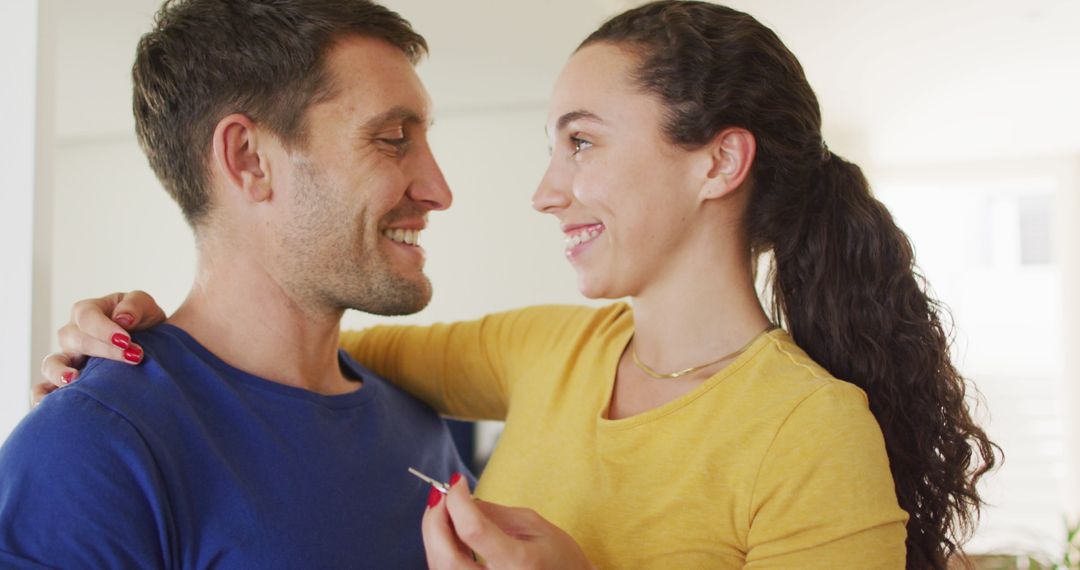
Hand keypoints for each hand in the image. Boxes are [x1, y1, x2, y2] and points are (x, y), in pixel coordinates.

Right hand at [36, 291, 165, 402]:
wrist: (150, 343)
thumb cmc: (142, 320)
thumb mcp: (143, 304)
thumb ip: (135, 305)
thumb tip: (123, 319)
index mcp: (88, 311)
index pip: (87, 316)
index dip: (104, 329)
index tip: (126, 341)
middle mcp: (72, 334)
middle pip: (76, 340)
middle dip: (104, 350)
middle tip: (133, 357)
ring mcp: (66, 359)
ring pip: (51, 364)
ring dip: (60, 372)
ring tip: (75, 380)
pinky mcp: (66, 381)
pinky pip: (44, 389)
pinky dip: (43, 395)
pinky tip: (49, 404)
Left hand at [422, 475, 593, 569]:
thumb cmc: (560, 559)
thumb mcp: (535, 526)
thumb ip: (494, 513)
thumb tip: (461, 500)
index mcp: (519, 564)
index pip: (474, 530)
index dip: (457, 501)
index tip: (457, 482)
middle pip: (445, 556)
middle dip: (434, 521)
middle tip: (440, 496)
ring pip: (439, 566)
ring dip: (435, 534)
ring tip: (446, 511)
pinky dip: (441, 549)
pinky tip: (450, 533)